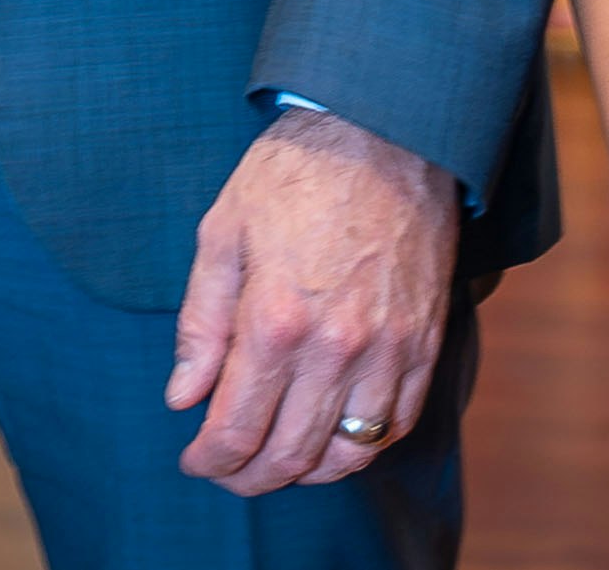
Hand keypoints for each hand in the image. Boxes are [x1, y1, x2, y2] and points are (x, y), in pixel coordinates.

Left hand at [167, 108, 455, 492]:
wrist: (383, 130)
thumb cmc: (293, 174)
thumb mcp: (222, 233)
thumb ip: (201, 323)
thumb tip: (183, 398)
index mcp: (274, 321)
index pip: (236, 431)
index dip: (209, 460)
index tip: (195, 459)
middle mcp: (335, 347)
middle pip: (289, 455)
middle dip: (248, 477)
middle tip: (227, 471)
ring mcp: (388, 350)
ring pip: (347, 454)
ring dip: (305, 472)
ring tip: (277, 460)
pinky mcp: (425, 342)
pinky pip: (396, 425)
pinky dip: (362, 447)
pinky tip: (333, 437)